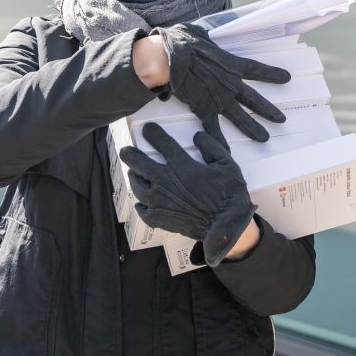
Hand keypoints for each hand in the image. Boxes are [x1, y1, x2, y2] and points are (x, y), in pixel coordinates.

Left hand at [119, 122, 256, 266]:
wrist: (226, 226)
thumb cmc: (229, 195)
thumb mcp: (227, 164)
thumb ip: (211, 147)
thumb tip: (198, 137)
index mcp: (181, 165)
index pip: (162, 143)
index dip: (152, 133)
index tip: (147, 129)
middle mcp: (165, 181)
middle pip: (139, 163)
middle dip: (130, 154)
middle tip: (126, 151)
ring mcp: (159, 201)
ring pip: (137, 186)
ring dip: (134, 177)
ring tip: (133, 173)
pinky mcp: (159, 219)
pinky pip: (142, 210)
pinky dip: (140, 204)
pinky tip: (141, 202)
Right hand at [154, 23, 289, 146]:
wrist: (168, 60)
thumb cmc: (182, 42)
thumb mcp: (200, 34)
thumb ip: (207, 39)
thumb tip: (203, 35)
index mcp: (231, 65)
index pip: (257, 70)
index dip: (272, 74)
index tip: (286, 78)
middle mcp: (230, 84)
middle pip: (254, 99)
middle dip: (268, 110)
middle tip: (281, 119)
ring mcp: (218, 99)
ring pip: (241, 117)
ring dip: (253, 128)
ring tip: (264, 137)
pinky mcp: (204, 109)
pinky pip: (214, 129)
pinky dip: (220, 141)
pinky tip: (228, 153)